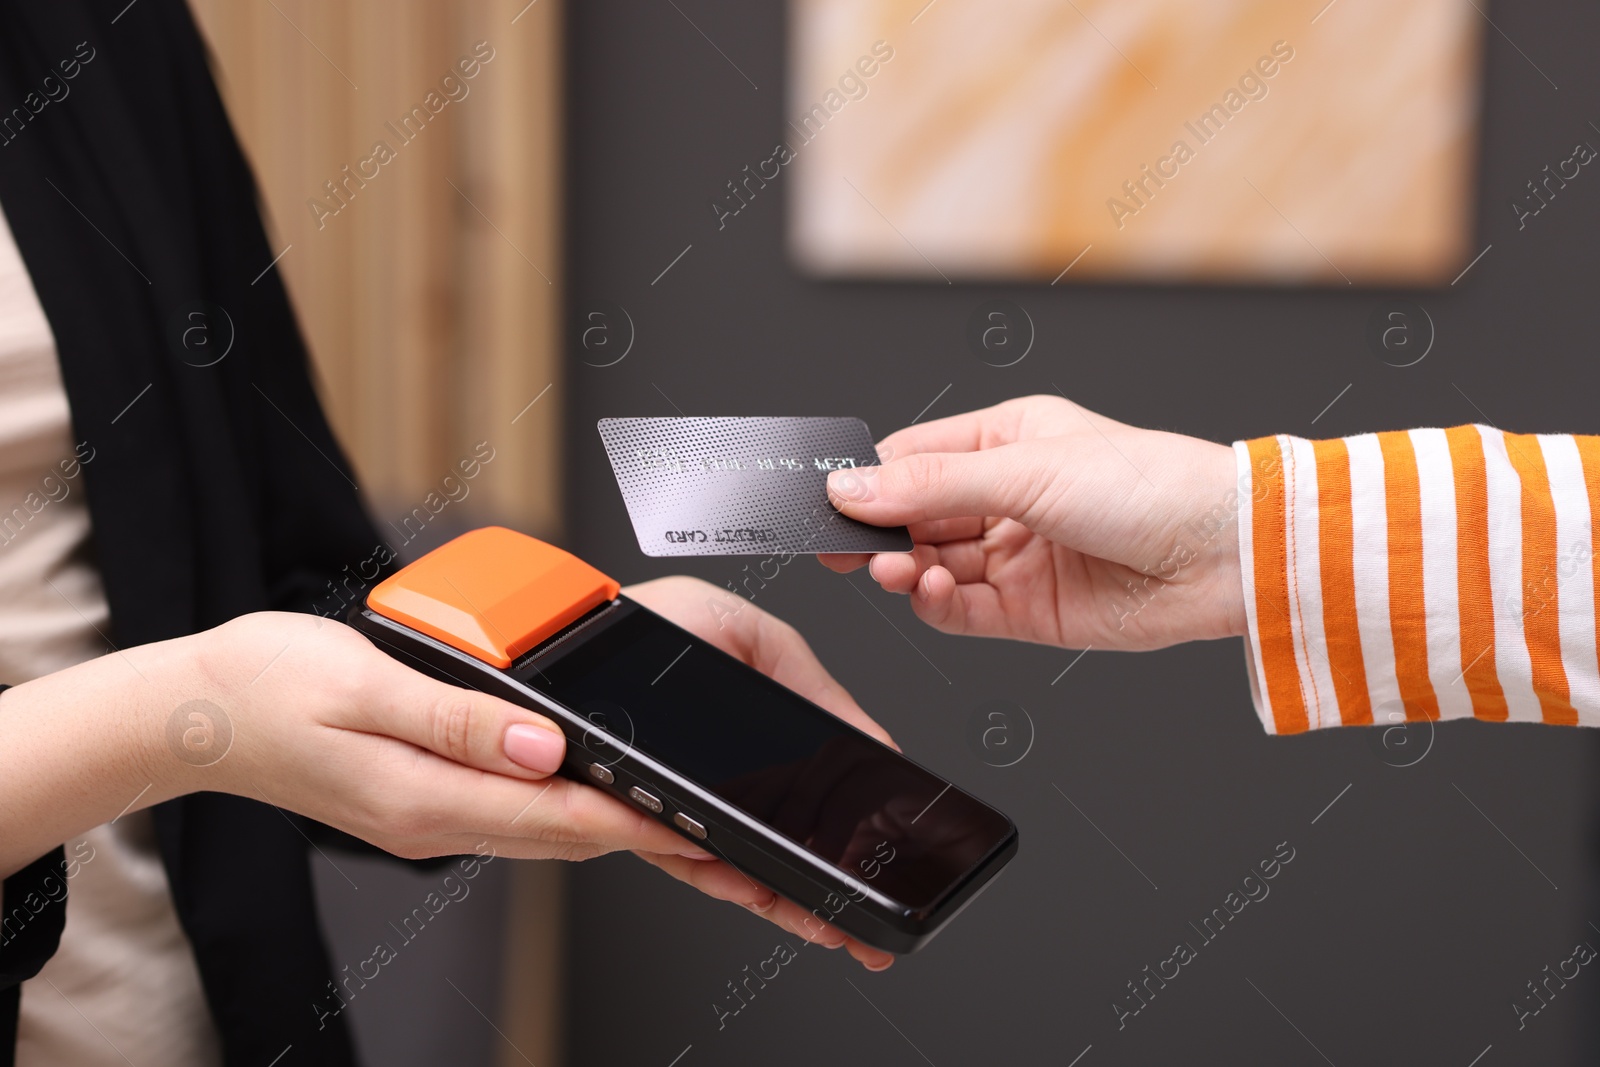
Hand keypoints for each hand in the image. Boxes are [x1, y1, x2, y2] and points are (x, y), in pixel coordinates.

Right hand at [189, 612, 712, 865]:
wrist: (191, 712)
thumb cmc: (265, 686)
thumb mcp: (366, 685)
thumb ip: (461, 718)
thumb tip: (549, 746)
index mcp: (423, 799)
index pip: (556, 820)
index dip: (633, 821)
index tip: (695, 820)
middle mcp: (432, 820)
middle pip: (561, 836)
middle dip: (641, 835)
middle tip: (712, 829)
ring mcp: (426, 816)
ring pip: (541, 829)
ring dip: (608, 822)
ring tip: (674, 808)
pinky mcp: (421, 800)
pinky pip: (512, 811)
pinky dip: (563, 802)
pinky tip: (590, 780)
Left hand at [622, 575, 897, 970]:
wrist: (571, 632)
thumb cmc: (655, 624)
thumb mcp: (757, 640)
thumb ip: (814, 690)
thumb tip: (872, 744)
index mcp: (744, 738)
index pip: (799, 795)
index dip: (836, 833)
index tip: (866, 865)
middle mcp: (710, 778)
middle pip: (769, 842)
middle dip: (811, 885)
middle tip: (847, 918)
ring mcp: (672, 800)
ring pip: (729, 861)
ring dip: (774, 892)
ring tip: (813, 915)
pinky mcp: (630, 813)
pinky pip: (678, 852)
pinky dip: (717, 872)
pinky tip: (750, 883)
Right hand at [820, 394, 1245, 650]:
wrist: (1226, 555)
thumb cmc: (1152, 485)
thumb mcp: (1028, 468)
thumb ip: (933, 484)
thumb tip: (853, 488)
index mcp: (1006, 440)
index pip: (914, 459)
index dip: (869, 482)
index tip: (828, 501)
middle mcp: (1007, 497)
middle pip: (916, 517)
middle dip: (879, 534)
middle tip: (840, 551)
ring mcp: (1017, 555)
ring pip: (933, 565)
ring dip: (906, 570)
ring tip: (894, 571)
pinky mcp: (1029, 610)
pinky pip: (962, 611)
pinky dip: (937, 605)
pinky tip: (931, 591)